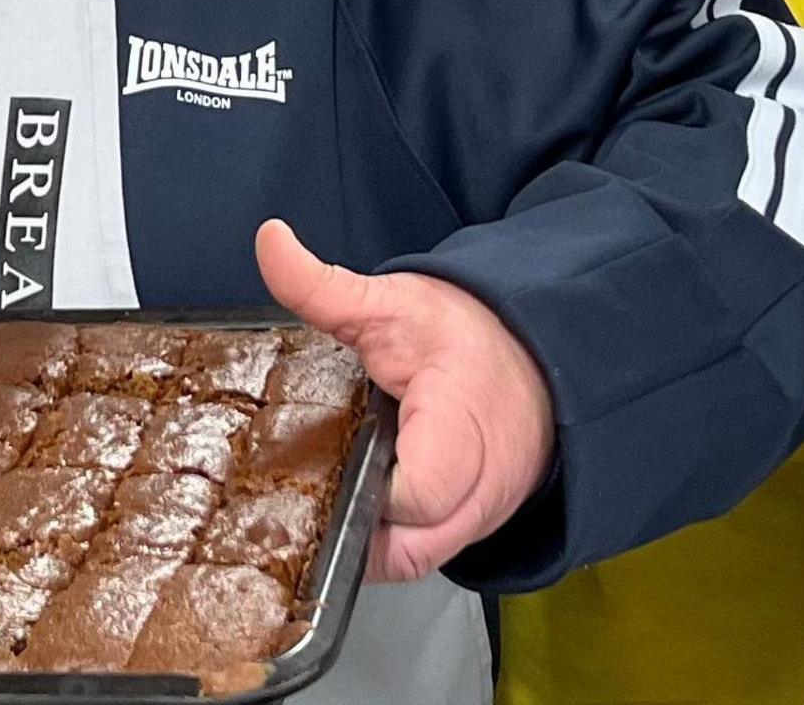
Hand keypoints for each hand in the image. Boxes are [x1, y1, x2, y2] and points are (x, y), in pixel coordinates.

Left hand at [256, 218, 556, 582]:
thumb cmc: (467, 334)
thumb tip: (270, 241)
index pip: (420, 492)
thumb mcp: (392, 302)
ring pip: (411, 562)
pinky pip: (422, 557)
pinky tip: (347, 511)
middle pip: (406, 547)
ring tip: (318, 501)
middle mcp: (480, 488)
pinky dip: (382, 544)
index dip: (368, 488)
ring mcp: (479, 516)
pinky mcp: (470, 528)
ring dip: (362, 543)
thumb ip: (325, 286)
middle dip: (348, 527)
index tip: (333, 455)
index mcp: (462, 429)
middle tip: (304, 487)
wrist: (534, 355)